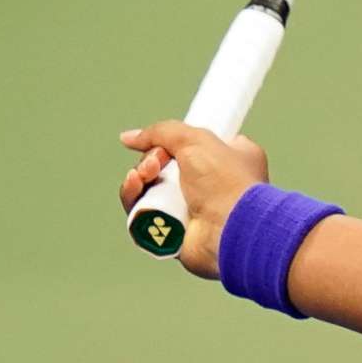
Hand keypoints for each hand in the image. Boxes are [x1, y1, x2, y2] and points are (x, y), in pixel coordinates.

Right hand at [116, 119, 269, 279]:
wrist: (231, 229)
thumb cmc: (227, 184)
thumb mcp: (197, 141)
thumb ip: (162, 132)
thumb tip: (130, 137)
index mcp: (226, 160)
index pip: (189, 147)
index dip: (170, 144)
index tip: (163, 144)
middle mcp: (208, 186)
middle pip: (162, 166)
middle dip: (150, 161)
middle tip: (156, 163)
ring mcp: (189, 209)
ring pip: (149, 189)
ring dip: (139, 179)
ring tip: (143, 177)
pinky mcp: (172, 230)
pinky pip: (143, 212)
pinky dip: (134, 199)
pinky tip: (134, 188)